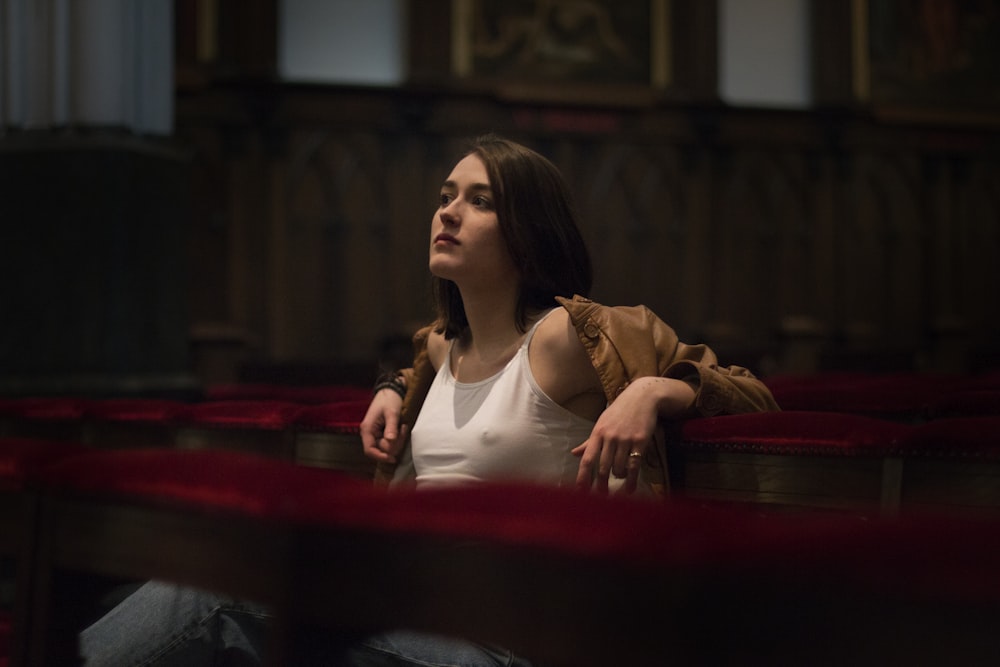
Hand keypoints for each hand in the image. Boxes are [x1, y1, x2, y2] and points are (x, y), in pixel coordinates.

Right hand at [360, 389, 407, 463]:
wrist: (392, 390)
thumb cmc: (389, 399)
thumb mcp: (392, 413)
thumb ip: (391, 427)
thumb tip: (390, 441)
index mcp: (367, 429)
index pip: (369, 450)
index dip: (380, 456)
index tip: (393, 458)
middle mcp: (369, 433)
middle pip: (381, 450)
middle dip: (394, 444)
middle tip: (403, 429)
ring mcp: (376, 434)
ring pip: (387, 447)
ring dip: (398, 440)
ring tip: (403, 426)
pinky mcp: (383, 433)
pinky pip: (390, 442)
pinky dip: (398, 438)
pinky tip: (402, 428)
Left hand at [572, 377, 694, 493]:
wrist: (642, 397)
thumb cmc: (620, 411)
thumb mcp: (602, 423)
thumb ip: (589, 442)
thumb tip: (574, 454)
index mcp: (597, 433)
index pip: (587, 459)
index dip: (583, 477)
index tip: (580, 492)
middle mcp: (609, 437)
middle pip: (602, 468)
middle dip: (601, 485)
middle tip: (601, 497)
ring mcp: (625, 439)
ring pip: (618, 468)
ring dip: (619, 477)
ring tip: (621, 478)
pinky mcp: (640, 441)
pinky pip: (634, 466)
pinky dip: (631, 480)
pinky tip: (630, 489)